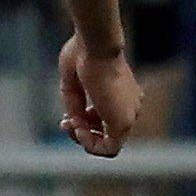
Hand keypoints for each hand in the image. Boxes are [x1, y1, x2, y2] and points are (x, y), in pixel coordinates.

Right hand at [58, 33, 139, 157]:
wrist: (97, 46)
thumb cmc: (83, 55)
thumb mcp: (73, 83)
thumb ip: (75, 106)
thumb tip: (74, 124)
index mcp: (123, 94)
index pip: (105, 119)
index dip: (82, 122)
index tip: (67, 115)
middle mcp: (130, 106)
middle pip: (106, 133)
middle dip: (81, 131)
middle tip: (64, 122)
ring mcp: (129, 115)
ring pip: (109, 144)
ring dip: (84, 139)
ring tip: (71, 124)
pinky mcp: (123, 123)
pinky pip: (109, 148)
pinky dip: (90, 145)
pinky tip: (78, 129)